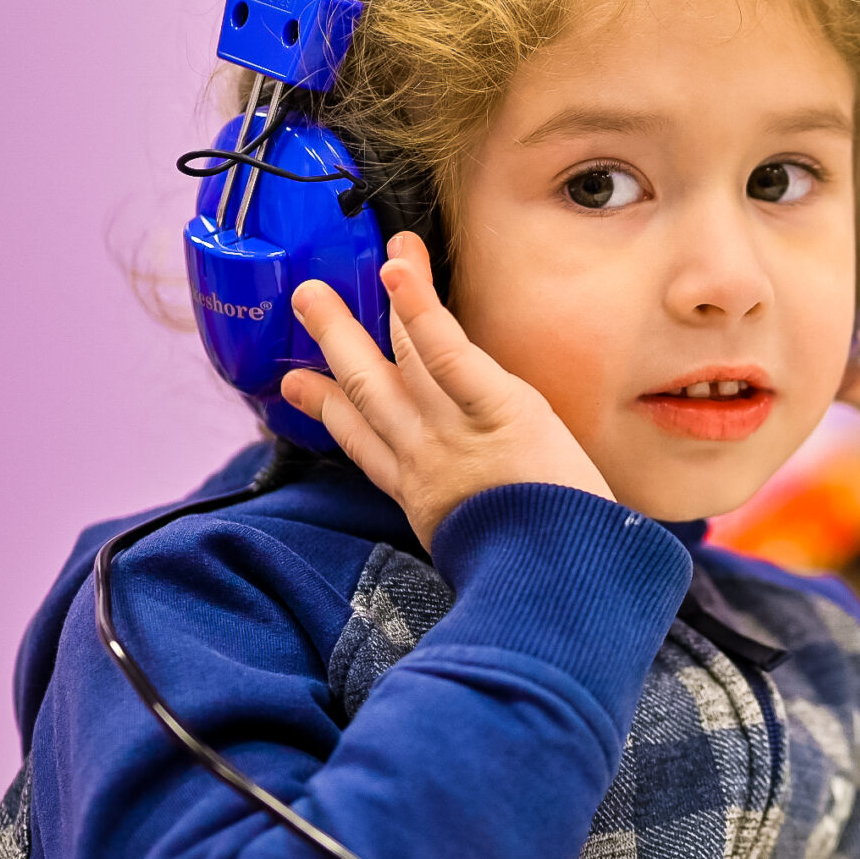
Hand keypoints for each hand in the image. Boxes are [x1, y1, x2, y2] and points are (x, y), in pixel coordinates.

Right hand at [280, 232, 612, 550]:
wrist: (564, 587)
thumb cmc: (540, 571)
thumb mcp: (478, 551)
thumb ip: (460, 518)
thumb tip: (462, 513)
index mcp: (420, 495)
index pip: (363, 442)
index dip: (326, 409)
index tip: (295, 385)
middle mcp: (424, 459)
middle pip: (365, 392)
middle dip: (331, 343)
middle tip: (304, 300)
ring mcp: (454, 433)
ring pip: (395, 364)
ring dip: (358, 317)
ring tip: (330, 277)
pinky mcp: (500, 411)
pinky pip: (449, 354)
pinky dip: (421, 311)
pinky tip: (400, 271)